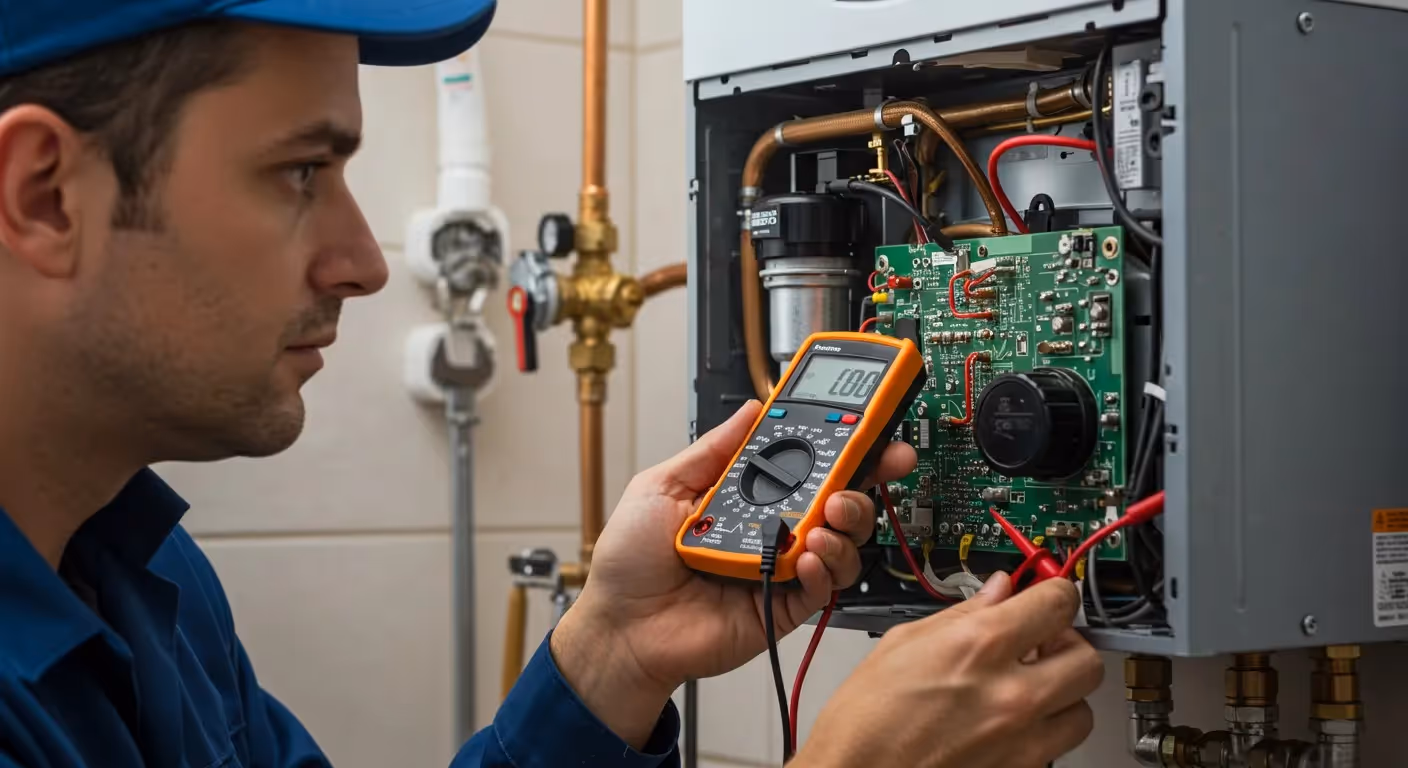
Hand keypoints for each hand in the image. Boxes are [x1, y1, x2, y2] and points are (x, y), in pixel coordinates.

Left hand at [551, 400, 916, 747]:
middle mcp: (770, 529)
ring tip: (824, 521)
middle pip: (837, 500)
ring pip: (841, 543)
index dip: (841, 447)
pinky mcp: (781, 607)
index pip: (806, 464)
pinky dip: (824, 569)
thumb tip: (752, 410)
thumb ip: (712, 450)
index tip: (867, 429)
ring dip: (845, 526)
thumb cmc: (630, 562)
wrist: (619, 626)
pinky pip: (821, 588)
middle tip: (862, 473)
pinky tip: (808, 557)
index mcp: (747, 496)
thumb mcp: (661, 486)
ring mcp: (779, 568)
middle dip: (862, 482)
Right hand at [794, 575, 1102, 767]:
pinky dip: (1042, 730)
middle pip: (1087, 658)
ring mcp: (1020, 741)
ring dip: (1063, 693)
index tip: (1051, 591)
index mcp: (980, 646)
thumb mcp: (904, 642)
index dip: (1057, 590)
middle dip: (1068, 644)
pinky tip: (1011, 720)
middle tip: (1042, 641)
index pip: (1058, 602)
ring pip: (1082, 709)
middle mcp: (1011, 694)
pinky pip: (1056, 745)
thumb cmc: (865, 719)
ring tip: (1030, 687)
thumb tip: (996, 593)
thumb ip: (963, 613)